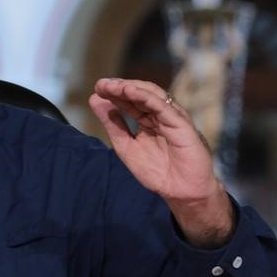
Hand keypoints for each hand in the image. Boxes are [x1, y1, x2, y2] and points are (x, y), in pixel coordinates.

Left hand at [89, 78, 232, 247]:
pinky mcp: (182, 124)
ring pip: (152, 95)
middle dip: (120, 87)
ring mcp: (172, 118)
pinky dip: (146, 97)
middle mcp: (161, 115)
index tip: (97, 89)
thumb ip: (113, 125)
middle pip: (140, 93)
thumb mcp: (126, 146)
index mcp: (149, 120)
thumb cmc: (157, 171)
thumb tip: (94, 100)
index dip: (114, 93)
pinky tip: (130, 91)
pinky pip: (163, 107)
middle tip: (101, 85)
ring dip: (131, 88)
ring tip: (112, 86)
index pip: (130, 100)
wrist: (181, 192)